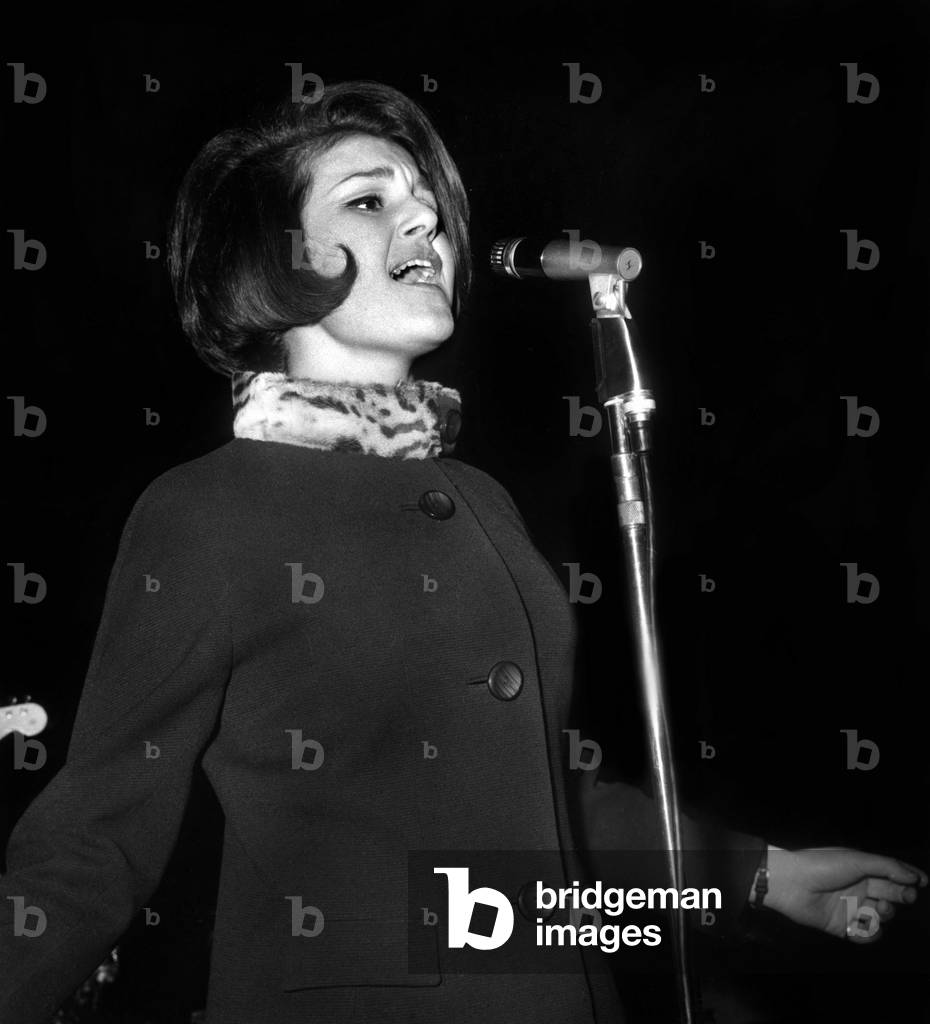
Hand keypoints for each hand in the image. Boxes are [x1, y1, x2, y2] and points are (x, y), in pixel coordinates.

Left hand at [761, 845, 927, 942]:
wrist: (791, 883)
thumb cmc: (821, 865)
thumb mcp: (856, 860)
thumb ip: (886, 867)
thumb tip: (914, 877)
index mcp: (861, 868)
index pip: (891, 874)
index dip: (909, 878)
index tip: (923, 882)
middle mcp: (858, 887)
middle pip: (890, 895)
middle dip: (901, 896)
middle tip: (906, 896)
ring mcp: (851, 906)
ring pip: (881, 916)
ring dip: (886, 914)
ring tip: (878, 907)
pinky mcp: (842, 925)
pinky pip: (865, 934)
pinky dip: (869, 933)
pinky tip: (864, 924)